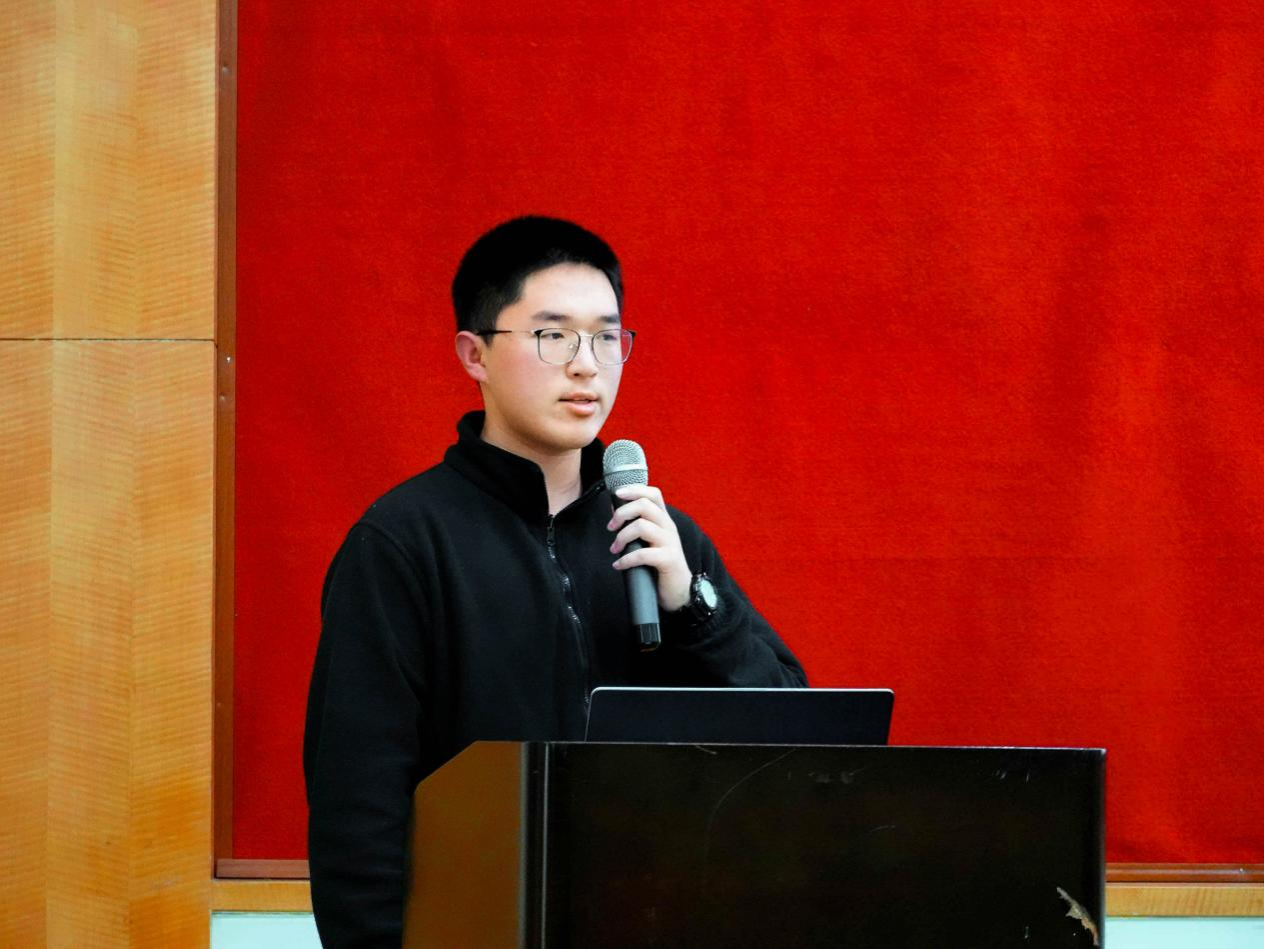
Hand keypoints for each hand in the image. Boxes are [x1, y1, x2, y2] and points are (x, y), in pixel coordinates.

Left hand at [607, 484, 691, 611]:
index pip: (653, 494)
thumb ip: (636, 525)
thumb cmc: (661, 565)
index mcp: (663, 520)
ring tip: (614, 549)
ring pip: (641, 526)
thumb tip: (615, 509)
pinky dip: (626, 559)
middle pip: (644, 505)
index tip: (617, 494)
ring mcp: (670, 542)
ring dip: (621, 537)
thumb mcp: (650, 541)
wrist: (680, 591)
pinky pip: (643, 554)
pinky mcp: (668, 559)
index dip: (635, 489)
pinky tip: (619, 565)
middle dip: (622, 514)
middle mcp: (668, 527)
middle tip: (610, 527)